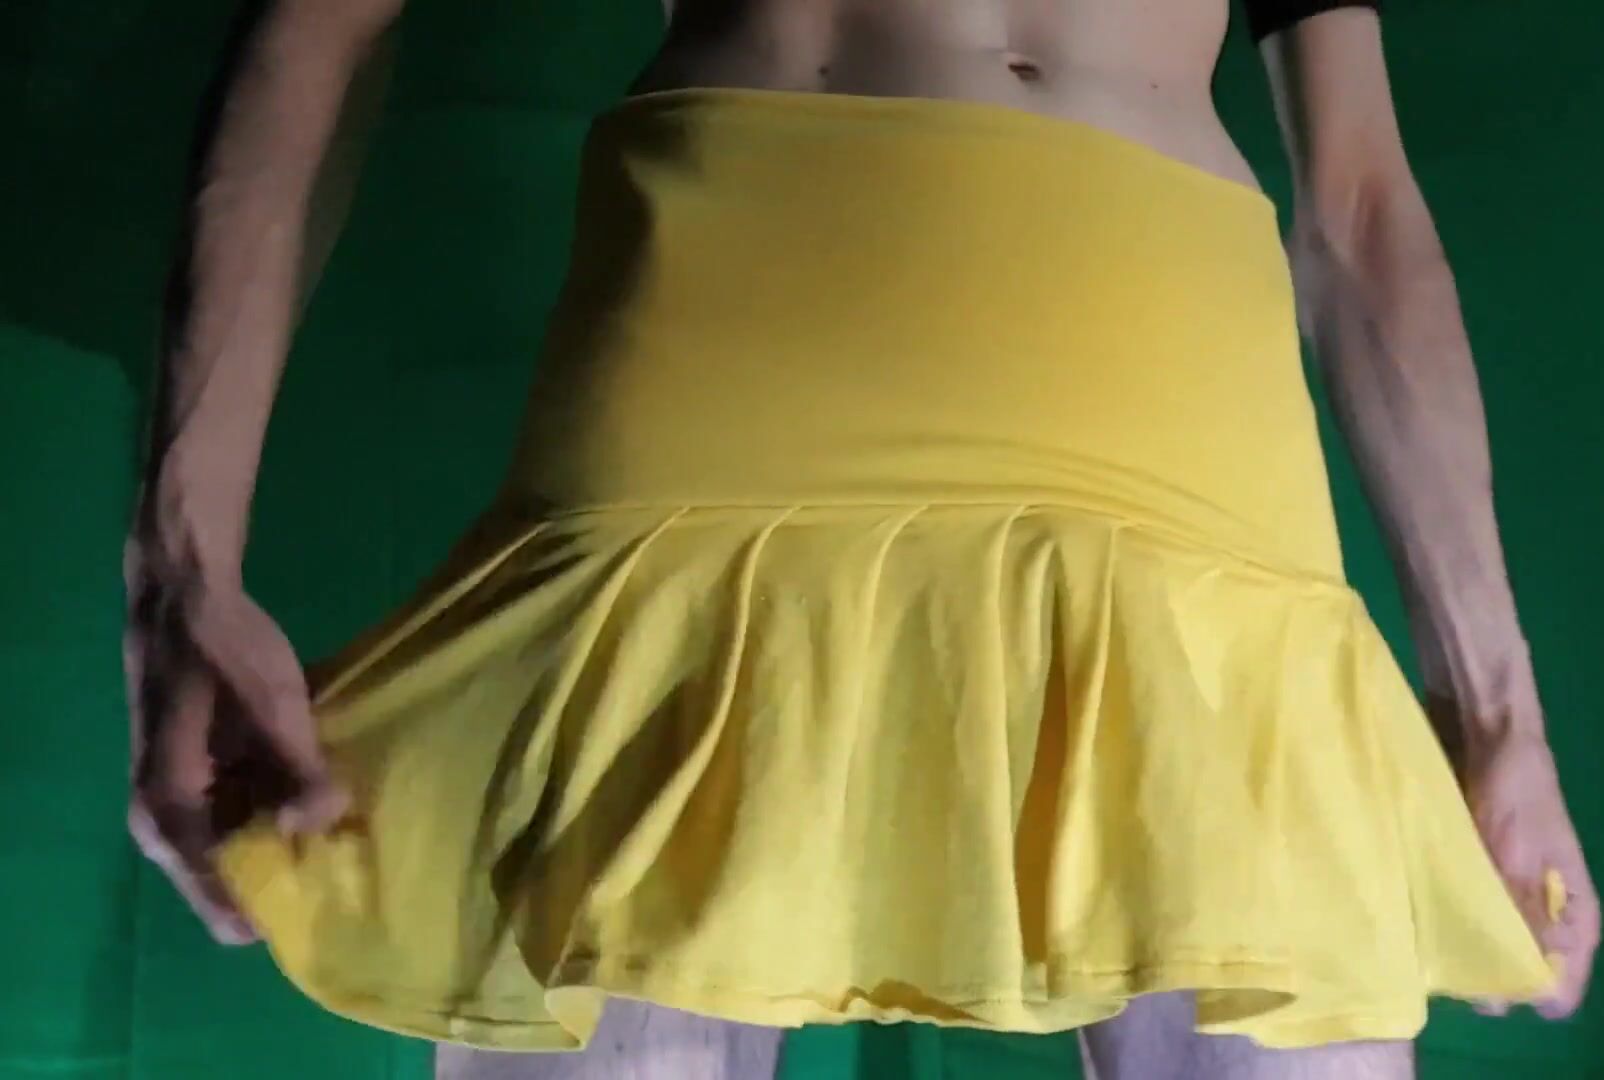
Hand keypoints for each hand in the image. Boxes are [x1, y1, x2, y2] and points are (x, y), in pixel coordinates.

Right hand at [123, 529, 348, 943]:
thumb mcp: (275, 705)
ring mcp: (178, 804)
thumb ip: (300, 770)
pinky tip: (327, 810)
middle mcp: (164, 824)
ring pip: (238, 853)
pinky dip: (278, 819)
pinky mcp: (197, 782)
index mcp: (170, 814)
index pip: (224, 902)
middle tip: (356, 871)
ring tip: (352, 845)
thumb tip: (322, 825)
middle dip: (290, 877)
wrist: (186, 597)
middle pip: (232, 884)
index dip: (282, 909)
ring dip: (287, 847)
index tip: (339, 905)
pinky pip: (238, 821)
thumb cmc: (223, 649)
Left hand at [1458, 726, 1599, 1018]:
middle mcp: (1544, 898)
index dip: (1544, 992)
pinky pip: (1465, 899)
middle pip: (1527, 955)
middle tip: (1458, 988)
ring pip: (1493, 931)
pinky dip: (1449, 913)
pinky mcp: (1476, 860)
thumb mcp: (1518, 856)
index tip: (1510, 1007)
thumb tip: (1538, 975)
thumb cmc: (1514, 792)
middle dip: (1496, 974)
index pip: (1570, 967)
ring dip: (1468, 945)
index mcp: (1572, 902)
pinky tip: (1418, 924)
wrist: (1485, 730)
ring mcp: (1510, 879)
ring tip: (1433, 963)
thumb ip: (1525, 912)